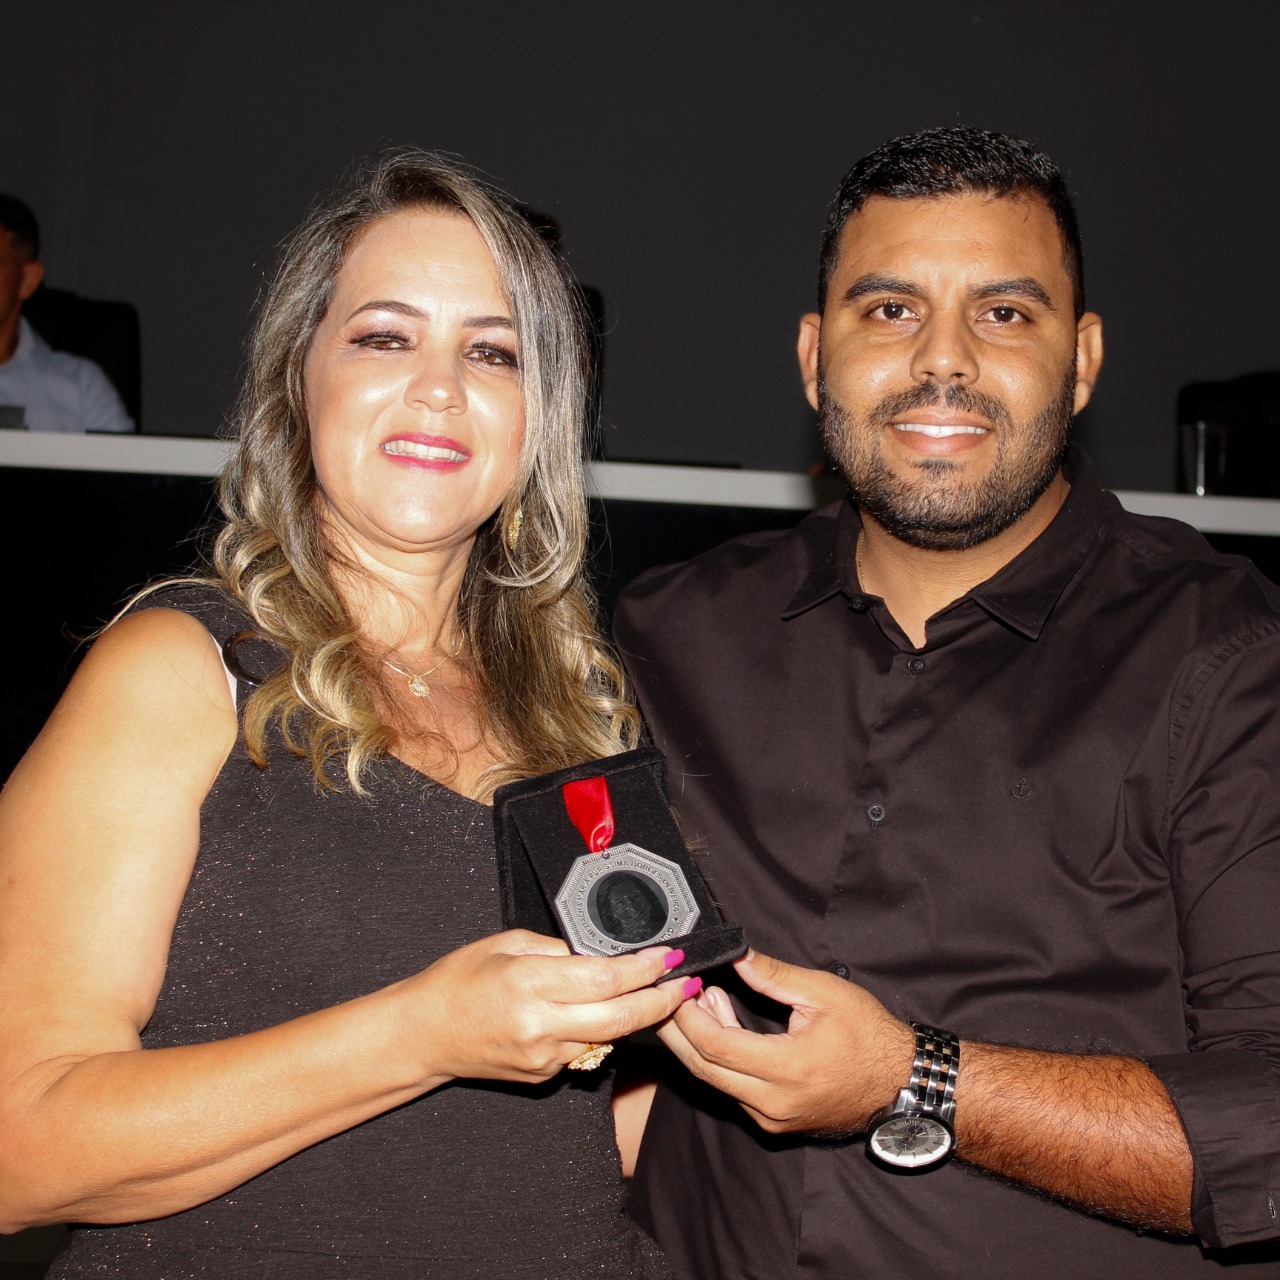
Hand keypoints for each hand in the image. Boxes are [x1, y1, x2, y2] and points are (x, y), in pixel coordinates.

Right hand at [404, 930, 695, 1084]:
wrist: (423, 1034)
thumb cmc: (459, 980)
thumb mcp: (506, 943)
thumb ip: (558, 948)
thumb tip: (602, 952)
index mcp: (529, 982)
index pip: (605, 978)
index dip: (645, 968)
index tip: (669, 955)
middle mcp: (540, 1024)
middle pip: (621, 1017)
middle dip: (662, 1000)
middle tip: (687, 983)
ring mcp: (543, 1056)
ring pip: (610, 1037)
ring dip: (640, 1017)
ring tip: (664, 995)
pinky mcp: (543, 1075)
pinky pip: (587, 1050)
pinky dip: (604, 1030)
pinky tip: (611, 1013)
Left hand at [659, 950, 912, 1134]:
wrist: (902, 1082)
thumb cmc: (870, 1036)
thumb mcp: (825, 994)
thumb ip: (775, 976)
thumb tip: (737, 955)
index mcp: (786, 1070)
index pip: (716, 1045)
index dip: (689, 1014)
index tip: (680, 984)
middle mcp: (773, 1103)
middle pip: (704, 1068)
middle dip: (679, 1029)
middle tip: (668, 994)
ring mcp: (772, 1118)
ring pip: (717, 1081)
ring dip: (701, 1040)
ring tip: (703, 998)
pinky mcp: (775, 1122)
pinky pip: (735, 1089)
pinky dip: (722, 1057)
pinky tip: (725, 1022)